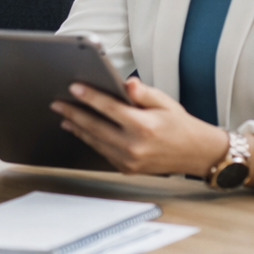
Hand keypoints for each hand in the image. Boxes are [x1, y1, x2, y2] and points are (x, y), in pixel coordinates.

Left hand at [51, 77, 228, 176]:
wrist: (196, 154)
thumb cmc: (180, 124)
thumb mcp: (165, 102)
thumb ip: (143, 92)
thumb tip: (127, 83)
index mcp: (144, 126)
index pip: (109, 108)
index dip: (89, 96)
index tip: (73, 87)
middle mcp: (135, 146)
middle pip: (95, 126)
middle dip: (73, 112)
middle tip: (57, 102)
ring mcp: (130, 160)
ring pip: (95, 141)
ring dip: (77, 127)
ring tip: (63, 115)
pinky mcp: (127, 169)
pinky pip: (102, 152)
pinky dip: (89, 139)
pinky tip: (80, 130)